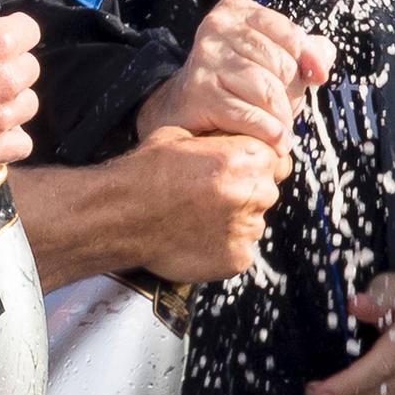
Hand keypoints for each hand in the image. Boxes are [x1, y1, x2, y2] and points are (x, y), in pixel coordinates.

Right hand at [121, 126, 285, 282]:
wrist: (121, 214)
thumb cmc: (147, 172)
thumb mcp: (183, 136)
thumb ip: (220, 138)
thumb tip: (235, 136)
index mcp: (247, 158)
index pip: (273, 158)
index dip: (250, 164)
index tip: (230, 170)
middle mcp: (254, 193)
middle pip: (264, 191)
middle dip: (242, 191)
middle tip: (207, 194)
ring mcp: (247, 230)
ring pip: (252, 221)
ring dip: (232, 219)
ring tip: (196, 216)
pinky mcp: (236, 259)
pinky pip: (239, 249)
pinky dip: (222, 245)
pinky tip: (195, 235)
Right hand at [137, 0, 335, 155]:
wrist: (185, 106)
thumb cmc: (235, 80)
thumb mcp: (270, 56)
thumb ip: (304, 51)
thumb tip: (322, 62)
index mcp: (236, 11)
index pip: (288, 32)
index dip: (308, 57)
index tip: (317, 77)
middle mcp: (216, 28)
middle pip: (280, 64)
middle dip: (291, 93)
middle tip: (286, 110)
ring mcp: (205, 59)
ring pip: (267, 90)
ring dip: (281, 117)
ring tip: (282, 129)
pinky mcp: (199, 91)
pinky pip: (248, 114)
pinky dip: (268, 132)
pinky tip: (275, 141)